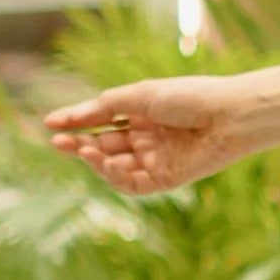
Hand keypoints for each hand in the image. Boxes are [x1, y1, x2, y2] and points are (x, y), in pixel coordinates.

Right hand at [44, 72, 262, 195]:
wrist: (228, 115)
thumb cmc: (189, 97)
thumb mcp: (140, 96)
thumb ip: (105, 107)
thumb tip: (68, 116)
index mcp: (142, 114)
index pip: (101, 121)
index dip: (76, 123)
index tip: (50, 123)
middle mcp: (146, 138)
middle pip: (104, 146)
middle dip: (79, 145)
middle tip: (58, 143)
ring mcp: (155, 160)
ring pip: (114, 167)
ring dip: (94, 161)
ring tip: (81, 149)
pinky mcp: (166, 179)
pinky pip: (133, 184)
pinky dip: (114, 176)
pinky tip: (103, 163)